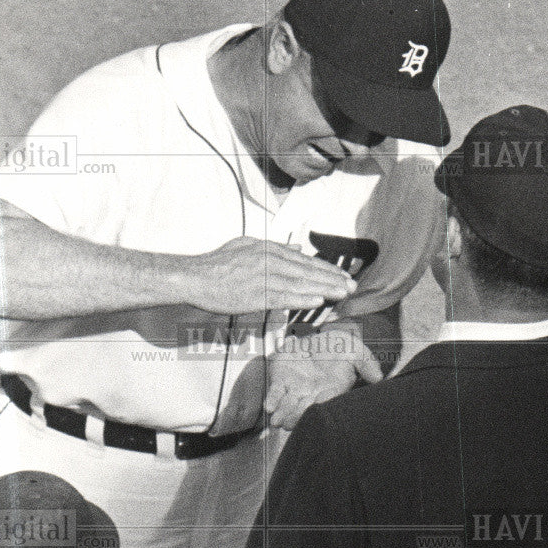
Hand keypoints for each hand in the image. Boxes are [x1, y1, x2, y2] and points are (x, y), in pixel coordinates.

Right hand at [188, 237, 355, 314]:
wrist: (195, 277)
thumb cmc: (218, 263)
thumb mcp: (247, 245)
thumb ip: (274, 246)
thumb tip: (296, 247)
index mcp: (269, 249)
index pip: (305, 260)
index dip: (327, 269)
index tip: (343, 276)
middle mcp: (269, 261)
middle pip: (307, 271)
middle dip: (332, 279)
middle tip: (352, 287)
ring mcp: (263, 278)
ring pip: (300, 284)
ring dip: (324, 289)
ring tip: (343, 294)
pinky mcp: (254, 295)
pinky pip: (283, 297)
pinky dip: (301, 299)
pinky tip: (317, 302)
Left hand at [265, 323, 381, 429]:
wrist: (320, 337)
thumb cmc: (341, 348)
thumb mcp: (356, 351)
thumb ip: (366, 364)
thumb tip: (379, 378)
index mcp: (332, 391)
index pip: (326, 403)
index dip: (319, 407)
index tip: (314, 409)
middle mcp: (313, 394)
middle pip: (304, 409)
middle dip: (296, 416)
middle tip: (289, 423)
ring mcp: (296, 389)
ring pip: (288, 405)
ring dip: (283, 414)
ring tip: (278, 420)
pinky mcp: (282, 380)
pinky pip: (275, 392)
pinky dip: (272, 400)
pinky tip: (269, 407)